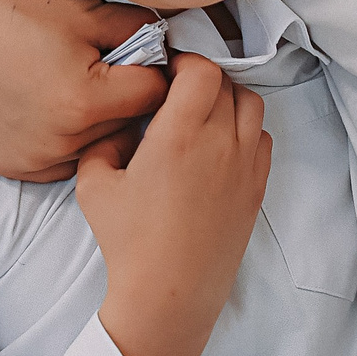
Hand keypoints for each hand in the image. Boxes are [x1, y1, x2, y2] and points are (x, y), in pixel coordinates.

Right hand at [0, 0, 170, 182]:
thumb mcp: (89, 13)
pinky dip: (67, 141)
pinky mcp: (16, 167)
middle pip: (128, 125)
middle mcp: (60, 141)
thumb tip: (172, 47)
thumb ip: (142, 29)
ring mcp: (35, 160)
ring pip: (98, 147)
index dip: (154, 71)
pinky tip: (52, 112)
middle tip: (104, 71)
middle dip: (127, 99)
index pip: (155, 94)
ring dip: (100, 124)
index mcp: (83, 102)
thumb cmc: (19, 15)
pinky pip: (64, 161)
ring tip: (77, 90)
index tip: (142, 58)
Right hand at [77, 54, 271, 355]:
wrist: (169, 293)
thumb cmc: (130, 242)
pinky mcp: (257, 188)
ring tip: (202, 115)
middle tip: (179, 93)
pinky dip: (246, 130)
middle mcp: (221, 143)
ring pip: (252, 105)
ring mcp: (245, 166)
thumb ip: (105, 142)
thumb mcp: (93, 185)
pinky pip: (262, 139)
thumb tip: (126, 124)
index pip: (202, 70)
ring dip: (228, 100)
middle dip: (203, 80)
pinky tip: (220, 145)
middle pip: (228, 83)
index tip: (166, 74)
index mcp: (180, 134)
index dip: (184, 63)